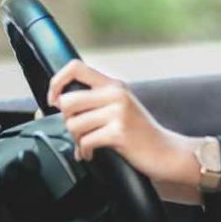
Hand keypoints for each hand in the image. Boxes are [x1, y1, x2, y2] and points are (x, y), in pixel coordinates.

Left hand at [47, 60, 203, 202]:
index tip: (54, 100)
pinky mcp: (119, 132)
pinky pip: (85, 141)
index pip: (75, 67)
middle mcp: (116, 94)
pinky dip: (85, 151)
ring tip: (87, 145)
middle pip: (68, 101)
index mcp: (114, 85)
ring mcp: (119, 113)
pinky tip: (92, 154)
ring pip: (73, 124)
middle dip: (67, 121)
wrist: (166, 151)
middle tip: (79, 131)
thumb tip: (59, 102)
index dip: (57, 82)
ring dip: (77, 140)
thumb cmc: (140, 133)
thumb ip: (96, 100)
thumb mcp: (120, 108)